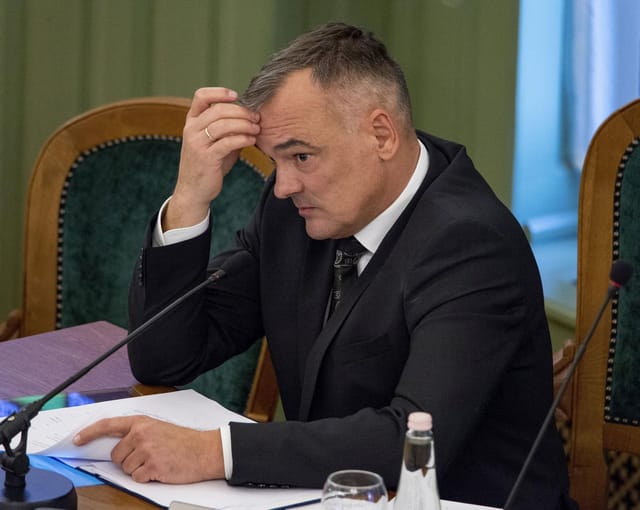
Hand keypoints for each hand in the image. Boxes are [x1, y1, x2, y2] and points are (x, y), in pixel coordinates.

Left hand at [73, 415, 224, 482]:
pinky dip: (146, 478)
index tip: (77, 440)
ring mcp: (146, 450)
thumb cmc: (183, 441)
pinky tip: (160, 470)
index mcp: (142, 423)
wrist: (205, 450)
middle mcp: (141, 434)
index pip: (108, 425)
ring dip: (138, 470)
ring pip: (125, 469)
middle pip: (116, 455)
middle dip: (128, 460)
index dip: (90, 433)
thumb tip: (117, 446)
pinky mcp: (152, 466)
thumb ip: (138, 433)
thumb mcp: (158, 428)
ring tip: (157, 461)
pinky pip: (136, 478)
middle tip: (147, 456)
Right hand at [165, 87, 260, 229]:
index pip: (201, 96)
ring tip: (257, 129)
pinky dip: (242, 138)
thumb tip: (252, 119)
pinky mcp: (206, 157)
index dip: (219, 92)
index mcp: (192, 122)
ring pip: (222, 124)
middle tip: (256, 117)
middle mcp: (191, 130)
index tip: (237, 96)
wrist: (194, 191)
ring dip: (244, 125)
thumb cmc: (209, 165)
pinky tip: (252, 140)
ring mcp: (196, 143)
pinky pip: (227, 142)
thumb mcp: (218, 143)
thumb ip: (230, 130)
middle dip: (241, 111)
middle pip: (218, 110)